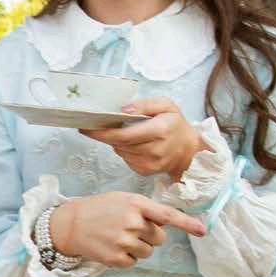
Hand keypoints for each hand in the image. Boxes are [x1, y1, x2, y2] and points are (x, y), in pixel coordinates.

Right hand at [50, 192, 204, 267]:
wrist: (70, 224)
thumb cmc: (100, 210)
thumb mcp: (123, 200)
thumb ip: (145, 209)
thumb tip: (169, 222)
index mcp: (136, 205)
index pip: (167, 215)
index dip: (187, 223)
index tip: (202, 231)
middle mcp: (132, 223)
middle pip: (159, 238)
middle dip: (149, 235)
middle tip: (129, 229)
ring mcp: (124, 242)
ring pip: (148, 252)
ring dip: (138, 247)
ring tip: (118, 238)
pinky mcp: (117, 258)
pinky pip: (134, 262)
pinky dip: (126, 257)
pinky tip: (112, 247)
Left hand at [84, 97, 205, 180]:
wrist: (189, 151)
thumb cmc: (176, 125)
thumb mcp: (166, 105)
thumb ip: (145, 104)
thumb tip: (124, 110)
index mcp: (159, 131)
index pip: (123, 134)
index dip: (102, 132)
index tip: (85, 128)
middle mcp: (154, 150)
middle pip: (118, 143)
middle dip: (106, 134)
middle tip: (98, 124)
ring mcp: (149, 164)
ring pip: (120, 151)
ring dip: (117, 141)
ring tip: (128, 132)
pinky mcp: (145, 172)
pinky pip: (126, 158)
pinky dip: (125, 149)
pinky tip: (135, 143)